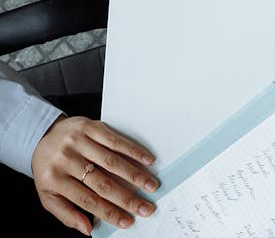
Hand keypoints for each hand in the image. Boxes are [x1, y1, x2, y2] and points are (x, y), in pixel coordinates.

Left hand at [31, 116, 158, 234]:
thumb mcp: (48, 195)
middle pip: (102, 183)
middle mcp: (66, 160)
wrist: (43, 135)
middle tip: (146, 207)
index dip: (109, 212)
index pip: (87, 200)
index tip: (128, 221)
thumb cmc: (50, 168)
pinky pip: (116, 140)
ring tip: (151, 185)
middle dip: (127, 198)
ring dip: (135, 175)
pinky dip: (134, 151)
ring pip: (112, 162)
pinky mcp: (90, 127)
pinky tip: (147, 160)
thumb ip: (66, 214)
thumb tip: (87, 230)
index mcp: (54, 180)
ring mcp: (78, 142)